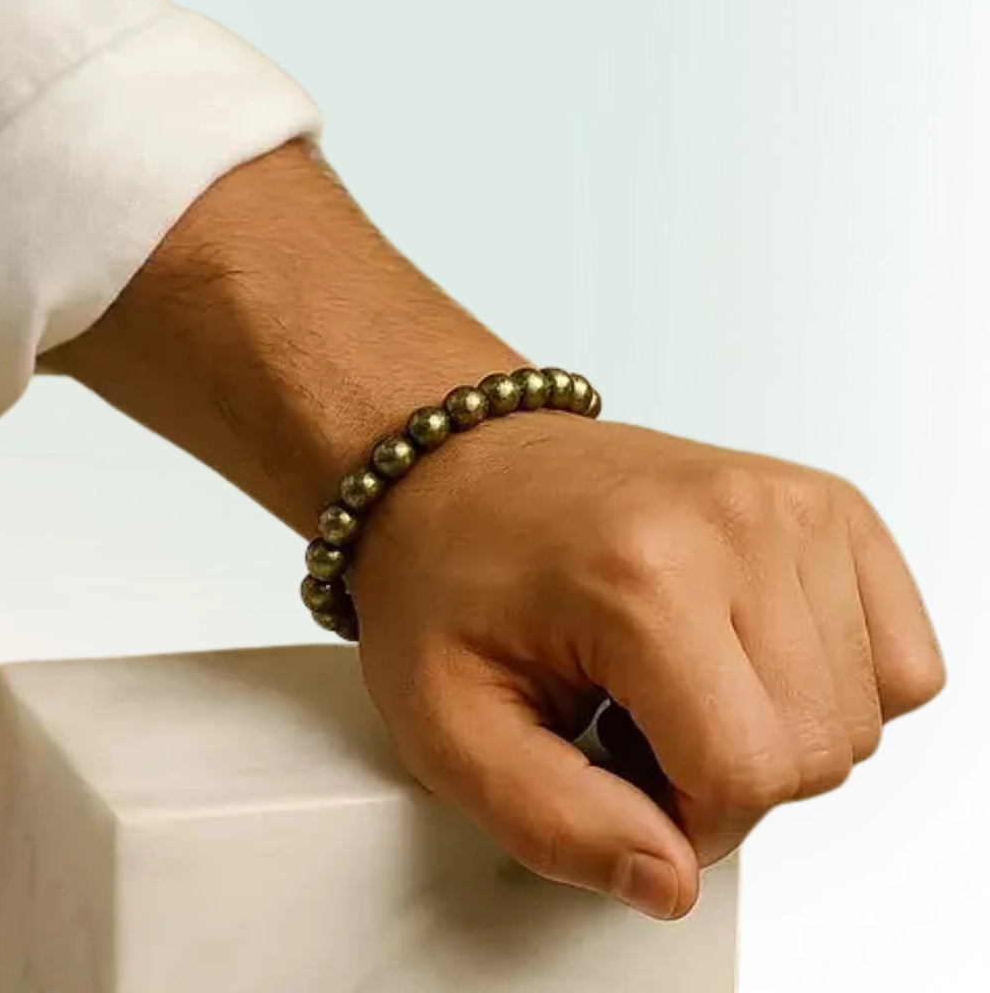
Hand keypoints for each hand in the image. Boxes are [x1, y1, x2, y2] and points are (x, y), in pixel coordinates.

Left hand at [353, 411, 944, 918]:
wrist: (462, 467)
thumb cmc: (448, 574)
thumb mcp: (453, 724)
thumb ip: (557, 826)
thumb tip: (670, 878)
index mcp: (640, 576)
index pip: (744, 776)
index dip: (682, 818)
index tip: (619, 770)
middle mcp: (737, 522)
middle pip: (817, 750)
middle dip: (726, 774)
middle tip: (637, 720)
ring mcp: (793, 504)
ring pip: (864, 712)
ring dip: (774, 728)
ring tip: (679, 677)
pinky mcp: (826, 506)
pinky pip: (898, 654)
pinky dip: (832, 684)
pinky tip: (741, 653)